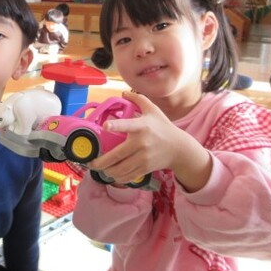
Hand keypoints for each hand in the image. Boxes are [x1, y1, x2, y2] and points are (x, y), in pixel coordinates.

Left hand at [87, 91, 211, 191]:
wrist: (179, 148)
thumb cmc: (163, 127)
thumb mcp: (153, 110)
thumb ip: (138, 99)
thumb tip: (123, 92)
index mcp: (141, 126)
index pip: (128, 125)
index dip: (116, 125)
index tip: (105, 126)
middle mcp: (141, 143)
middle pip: (117, 155)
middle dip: (101, 162)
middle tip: (90, 163)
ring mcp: (144, 158)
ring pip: (121, 169)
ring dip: (107, 171)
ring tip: (99, 169)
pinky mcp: (146, 168)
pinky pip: (128, 176)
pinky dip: (118, 178)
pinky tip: (112, 175)